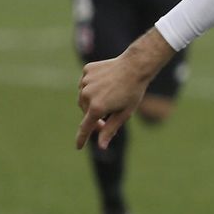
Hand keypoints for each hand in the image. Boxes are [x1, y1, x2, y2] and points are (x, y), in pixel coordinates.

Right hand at [75, 29, 173, 148]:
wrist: (135, 66)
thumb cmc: (133, 92)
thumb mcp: (124, 114)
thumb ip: (110, 129)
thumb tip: (101, 146)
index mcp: (97, 108)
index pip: (85, 127)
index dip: (81, 138)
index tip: (78, 147)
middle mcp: (87, 95)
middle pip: (86, 111)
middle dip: (95, 115)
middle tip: (109, 116)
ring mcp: (85, 81)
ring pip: (84, 97)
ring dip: (93, 100)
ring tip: (110, 95)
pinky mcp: (86, 71)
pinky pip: (86, 82)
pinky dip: (93, 85)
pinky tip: (106, 82)